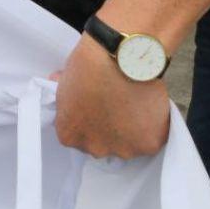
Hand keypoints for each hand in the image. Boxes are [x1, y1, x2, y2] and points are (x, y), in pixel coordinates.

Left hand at [53, 34, 169, 159]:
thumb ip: (64, 94)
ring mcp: (123, 150)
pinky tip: (147, 107)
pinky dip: (152, 126)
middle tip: (114, 106)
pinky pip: (151, 139)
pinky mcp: (149, 145)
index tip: (94, 108)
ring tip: (132, 105)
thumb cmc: (89, 66)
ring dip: (130, 130)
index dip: (86, 121)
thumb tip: (56, 83)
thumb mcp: (63, 80)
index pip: (77, 136)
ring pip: (128, 144)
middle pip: (102, 144)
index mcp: (69, 135)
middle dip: (107, 129)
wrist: (121, 59)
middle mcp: (95, 149)